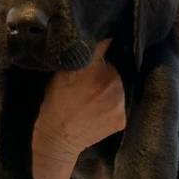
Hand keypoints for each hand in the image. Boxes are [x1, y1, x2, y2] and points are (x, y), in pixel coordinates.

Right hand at [33, 39, 125, 159]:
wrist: (58, 138)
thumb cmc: (56, 103)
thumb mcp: (61, 74)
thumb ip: (79, 57)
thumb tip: (91, 39)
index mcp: (93, 68)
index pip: (107, 44)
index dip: (106, 41)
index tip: (105, 41)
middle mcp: (111, 82)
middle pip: (115, 67)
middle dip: (106, 70)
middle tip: (92, 80)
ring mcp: (119, 101)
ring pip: (120, 85)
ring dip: (111, 87)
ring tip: (95, 96)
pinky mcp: (122, 117)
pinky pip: (122, 103)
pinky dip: (114, 104)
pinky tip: (100, 109)